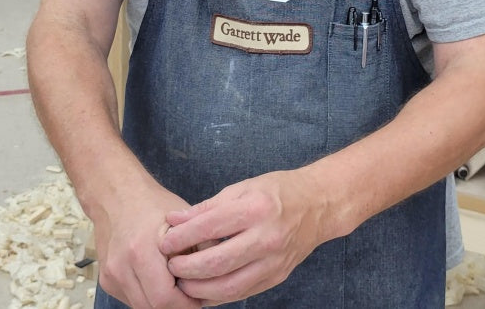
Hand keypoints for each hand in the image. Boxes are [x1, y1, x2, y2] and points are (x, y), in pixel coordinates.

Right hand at [92, 182, 202, 308]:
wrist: (117, 197)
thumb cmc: (155, 206)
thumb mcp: (185, 221)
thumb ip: (203, 248)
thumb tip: (218, 276)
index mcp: (141, 251)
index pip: (164, 299)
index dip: (186, 305)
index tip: (201, 300)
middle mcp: (121, 267)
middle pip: (151, 308)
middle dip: (176, 307)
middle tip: (194, 297)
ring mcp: (111, 276)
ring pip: (141, 307)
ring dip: (162, 304)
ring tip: (180, 288)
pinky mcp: (106, 281)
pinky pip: (132, 300)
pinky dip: (149, 297)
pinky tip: (162, 282)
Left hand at [159, 169, 323, 303]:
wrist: (319, 205)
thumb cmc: (278, 192)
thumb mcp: (243, 188)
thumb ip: (207, 207)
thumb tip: (174, 221)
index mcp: (256, 208)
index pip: (209, 227)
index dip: (181, 238)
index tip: (164, 242)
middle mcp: (267, 237)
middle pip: (217, 262)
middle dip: (186, 269)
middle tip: (170, 266)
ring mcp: (274, 261)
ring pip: (228, 286)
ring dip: (198, 289)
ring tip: (183, 282)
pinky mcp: (277, 276)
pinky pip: (242, 293)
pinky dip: (217, 296)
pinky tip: (203, 290)